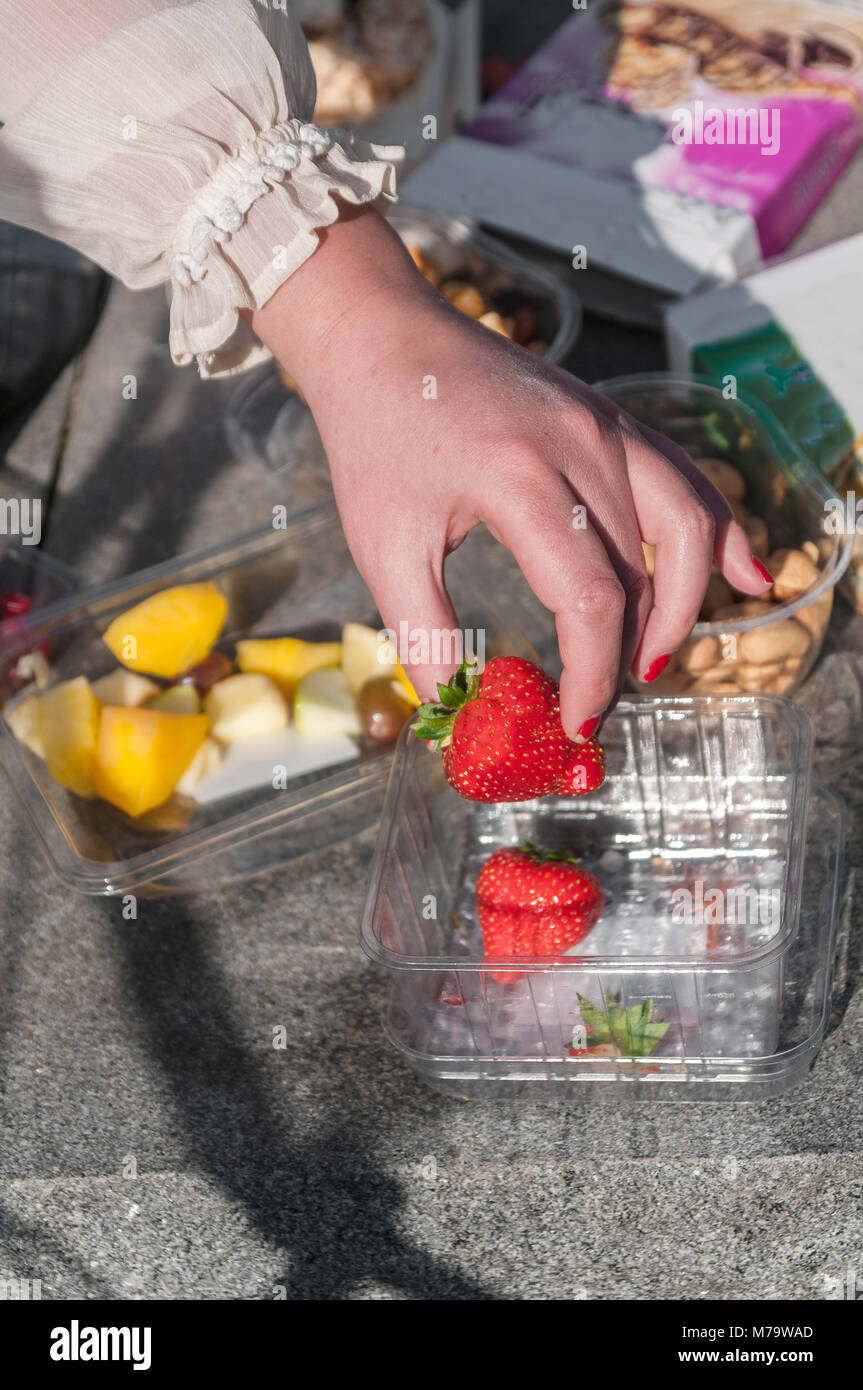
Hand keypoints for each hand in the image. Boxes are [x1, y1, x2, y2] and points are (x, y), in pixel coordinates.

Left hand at [249, 207, 770, 738]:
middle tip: (597, 704)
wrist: (383, 339)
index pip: (592, 598)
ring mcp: (605, 425)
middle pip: (640, 572)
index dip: (594, 673)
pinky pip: (685, 480)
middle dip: (626, 654)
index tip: (576, 721)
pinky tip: (744, 577)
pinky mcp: (611, 418)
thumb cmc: (376, 439)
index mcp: (519, 479)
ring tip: (651, 661)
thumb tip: (456, 713)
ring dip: (680, 605)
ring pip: (685, 525)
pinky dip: (720, 533)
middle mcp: (580, 445)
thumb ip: (423, 635)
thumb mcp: (383, 546)